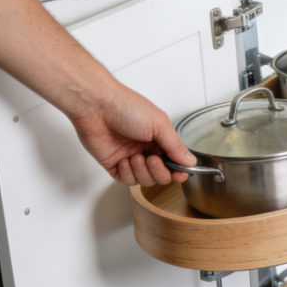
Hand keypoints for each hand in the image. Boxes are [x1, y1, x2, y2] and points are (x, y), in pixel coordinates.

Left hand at [68, 83, 195, 186]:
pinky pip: (126, 180)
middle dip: (159, 171)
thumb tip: (190, 161)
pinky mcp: (113, 164)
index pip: (174, 162)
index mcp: (159, 138)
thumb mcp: (159, 124)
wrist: (97, 106)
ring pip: (144, 180)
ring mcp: (130, 157)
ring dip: (142, 171)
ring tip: (135, 156)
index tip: (180, 174)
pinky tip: (124, 160)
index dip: (178, 171)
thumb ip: (175, 146)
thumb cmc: (126, 107)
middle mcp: (146, 149)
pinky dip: (127, 174)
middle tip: (153, 159)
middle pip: (161, 175)